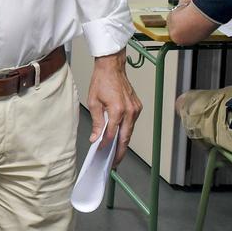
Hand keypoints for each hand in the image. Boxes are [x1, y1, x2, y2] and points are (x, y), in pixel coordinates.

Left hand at [88, 50, 141, 165]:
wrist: (112, 68)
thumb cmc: (101, 82)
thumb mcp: (93, 102)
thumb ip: (96, 122)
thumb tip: (95, 138)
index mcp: (118, 110)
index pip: (112, 134)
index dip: (106, 145)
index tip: (100, 152)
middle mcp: (130, 111)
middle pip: (125, 137)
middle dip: (119, 151)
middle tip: (114, 163)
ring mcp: (136, 109)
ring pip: (130, 131)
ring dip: (123, 143)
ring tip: (115, 153)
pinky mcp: (137, 107)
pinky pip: (132, 123)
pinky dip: (126, 131)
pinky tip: (119, 137)